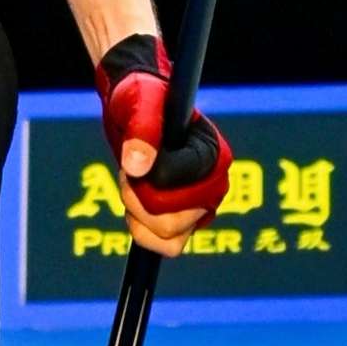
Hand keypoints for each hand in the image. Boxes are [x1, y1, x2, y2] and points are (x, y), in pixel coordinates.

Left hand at [96, 31, 231, 255]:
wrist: (135, 109)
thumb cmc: (142, 99)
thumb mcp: (140, 103)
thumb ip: (142, 130)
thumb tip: (138, 167)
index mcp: (213, 156)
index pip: (176, 187)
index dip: (147, 178)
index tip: (137, 156)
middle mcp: (215, 185)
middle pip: (173, 221)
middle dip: (140, 197)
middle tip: (132, 168)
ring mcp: (202, 206)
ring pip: (169, 237)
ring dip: (139, 214)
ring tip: (134, 183)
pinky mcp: (186, 221)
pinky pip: (167, 246)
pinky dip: (143, 232)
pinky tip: (136, 204)